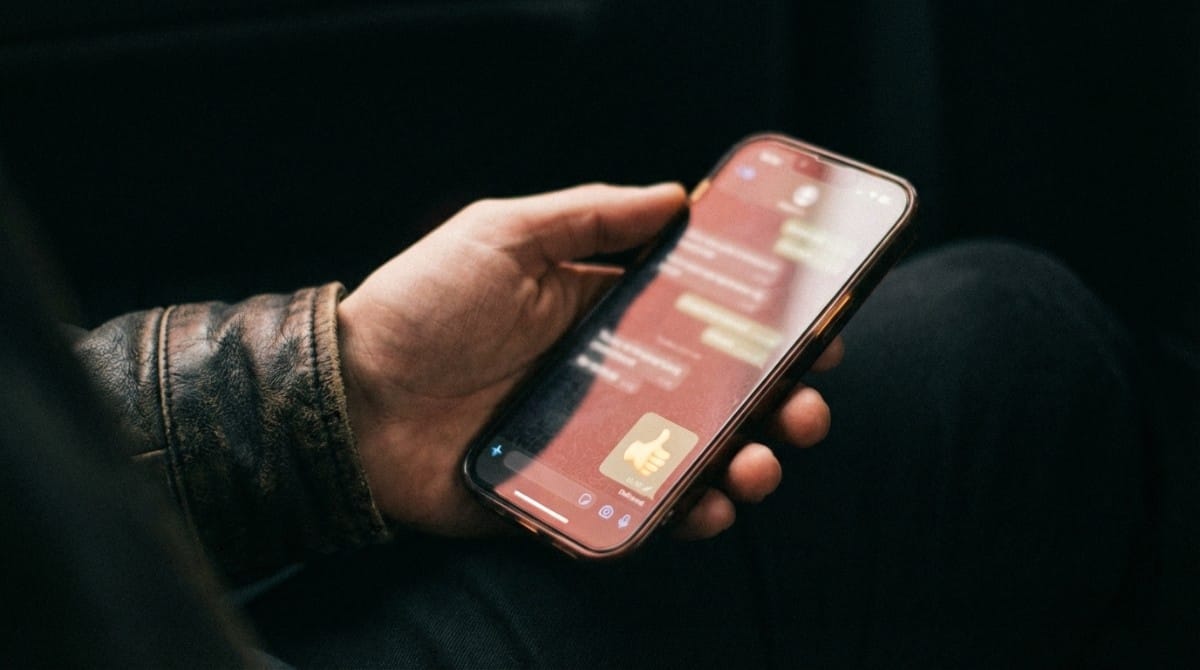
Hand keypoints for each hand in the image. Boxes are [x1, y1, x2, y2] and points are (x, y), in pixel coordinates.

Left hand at [338, 183, 840, 539]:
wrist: (348, 398)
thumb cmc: (421, 306)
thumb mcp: (503, 234)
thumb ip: (588, 216)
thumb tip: (677, 195)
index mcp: (602, 313)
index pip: (701, 320)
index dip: (762, 326)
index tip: (814, 327)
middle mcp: (608, 378)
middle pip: (713, 396)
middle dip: (775, 403)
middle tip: (806, 406)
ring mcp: (590, 441)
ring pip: (689, 458)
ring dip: (744, 464)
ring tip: (762, 462)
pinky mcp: (566, 496)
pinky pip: (635, 511)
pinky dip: (677, 515)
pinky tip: (703, 507)